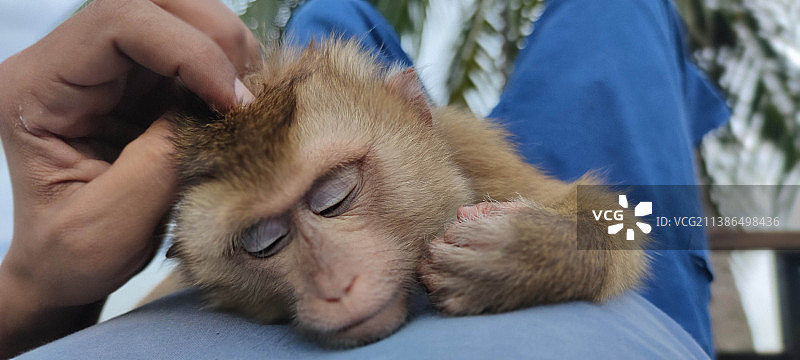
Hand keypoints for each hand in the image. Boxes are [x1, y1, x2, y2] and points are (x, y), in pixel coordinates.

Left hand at [0, 0, 257, 355]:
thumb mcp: (110, 223)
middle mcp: (69, 64)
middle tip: (246, 95)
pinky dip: (228, 73)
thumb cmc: (72, 255)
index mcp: (36, 91)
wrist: (66, 270)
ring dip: (226, 53)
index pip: (116, 23)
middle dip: (213, 38)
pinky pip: (195, 50)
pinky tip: (236, 108)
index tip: (233, 104)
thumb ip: (162, 160)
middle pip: (152, 2)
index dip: (187, 51)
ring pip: (180, 16)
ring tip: (244, 105)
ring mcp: (108, 69)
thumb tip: (224, 112)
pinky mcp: (141, 82)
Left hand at [418, 201, 585, 314]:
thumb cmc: (545, 231)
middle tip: (443, 251)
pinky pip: (451, 305)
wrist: (574, 264)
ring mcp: (489, 285)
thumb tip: (458, 214)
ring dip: (434, 272)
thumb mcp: (520, 210)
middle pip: (439, 257)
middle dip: (434, 251)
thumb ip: (485, 210)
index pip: (452, 232)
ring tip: (444, 268)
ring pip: (439, 283)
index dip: (450, 232)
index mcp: (498, 234)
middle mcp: (491, 261)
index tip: (458, 236)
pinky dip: (442, 295)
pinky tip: (451, 286)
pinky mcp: (489, 303)